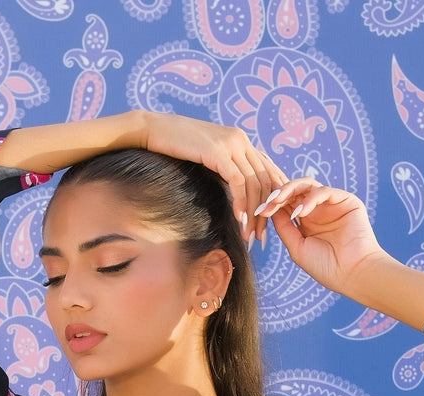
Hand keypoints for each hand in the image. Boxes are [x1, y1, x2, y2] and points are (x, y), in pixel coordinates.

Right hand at [141, 113, 285, 243]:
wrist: (151, 130)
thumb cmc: (174, 148)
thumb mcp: (207, 158)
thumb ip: (225, 169)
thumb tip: (235, 194)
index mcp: (241, 141)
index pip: (267, 172)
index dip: (272, 199)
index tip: (267, 224)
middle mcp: (240, 140)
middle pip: (264, 180)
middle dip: (264, 213)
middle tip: (260, 238)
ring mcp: (231, 143)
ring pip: (253, 183)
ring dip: (253, 213)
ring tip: (249, 236)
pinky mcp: (217, 151)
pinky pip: (237, 181)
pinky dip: (241, 203)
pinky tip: (239, 221)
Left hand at [256, 177, 385, 295]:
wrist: (352, 274)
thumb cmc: (326, 267)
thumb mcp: (297, 248)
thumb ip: (284, 228)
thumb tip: (269, 210)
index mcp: (305, 221)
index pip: (285, 203)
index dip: (270, 203)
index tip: (255, 209)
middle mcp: (317, 209)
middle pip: (293, 190)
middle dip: (276, 194)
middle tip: (265, 203)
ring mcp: (331, 203)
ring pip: (306, 185)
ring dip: (289, 190)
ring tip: (277, 201)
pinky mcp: (345, 200)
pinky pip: (324, 191)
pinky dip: (310, 199)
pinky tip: (300, 212)